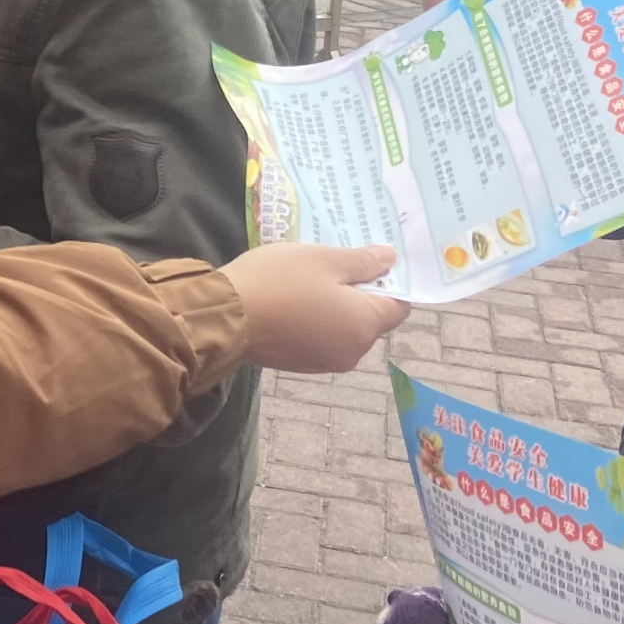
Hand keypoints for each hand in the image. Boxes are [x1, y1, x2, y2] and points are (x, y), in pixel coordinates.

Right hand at [219, 242, 406, 371]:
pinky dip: (317, 322)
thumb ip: (362, 261)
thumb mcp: (323, 259)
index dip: (391, 282)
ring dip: (337, 308)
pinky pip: (322, 339)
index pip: (400, 306)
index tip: (371, 261)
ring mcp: (325, 362)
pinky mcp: (301, 365)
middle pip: (372, 319)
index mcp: (364, 325)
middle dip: (361, 294)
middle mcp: (353, 352)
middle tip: (336, 264)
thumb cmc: (278, 282)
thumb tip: (390, 259)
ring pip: (345, 330)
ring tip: (311, 281)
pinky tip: (294, 302)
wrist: (224, 318)